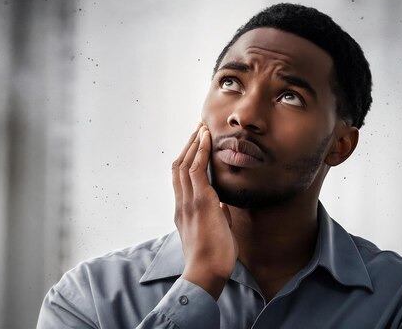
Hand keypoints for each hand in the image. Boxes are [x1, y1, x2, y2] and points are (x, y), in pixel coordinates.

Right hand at [172, 123, 237, 299]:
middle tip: (197, 130)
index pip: (181, 179)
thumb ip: (216, 216)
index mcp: (184, 211)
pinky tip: (205, 139)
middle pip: (179, 166)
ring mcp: (189, 201)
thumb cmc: (213, 258)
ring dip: (193, 143)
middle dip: (188, 146)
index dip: (187, 160)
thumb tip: (222, 206)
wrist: (206, 272)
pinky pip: (196, 170)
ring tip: (201, 128)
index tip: (195, 145)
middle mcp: (182, 203)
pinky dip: (200, 151)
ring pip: (185, 163)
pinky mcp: (200, 201)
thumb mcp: (215, 232)